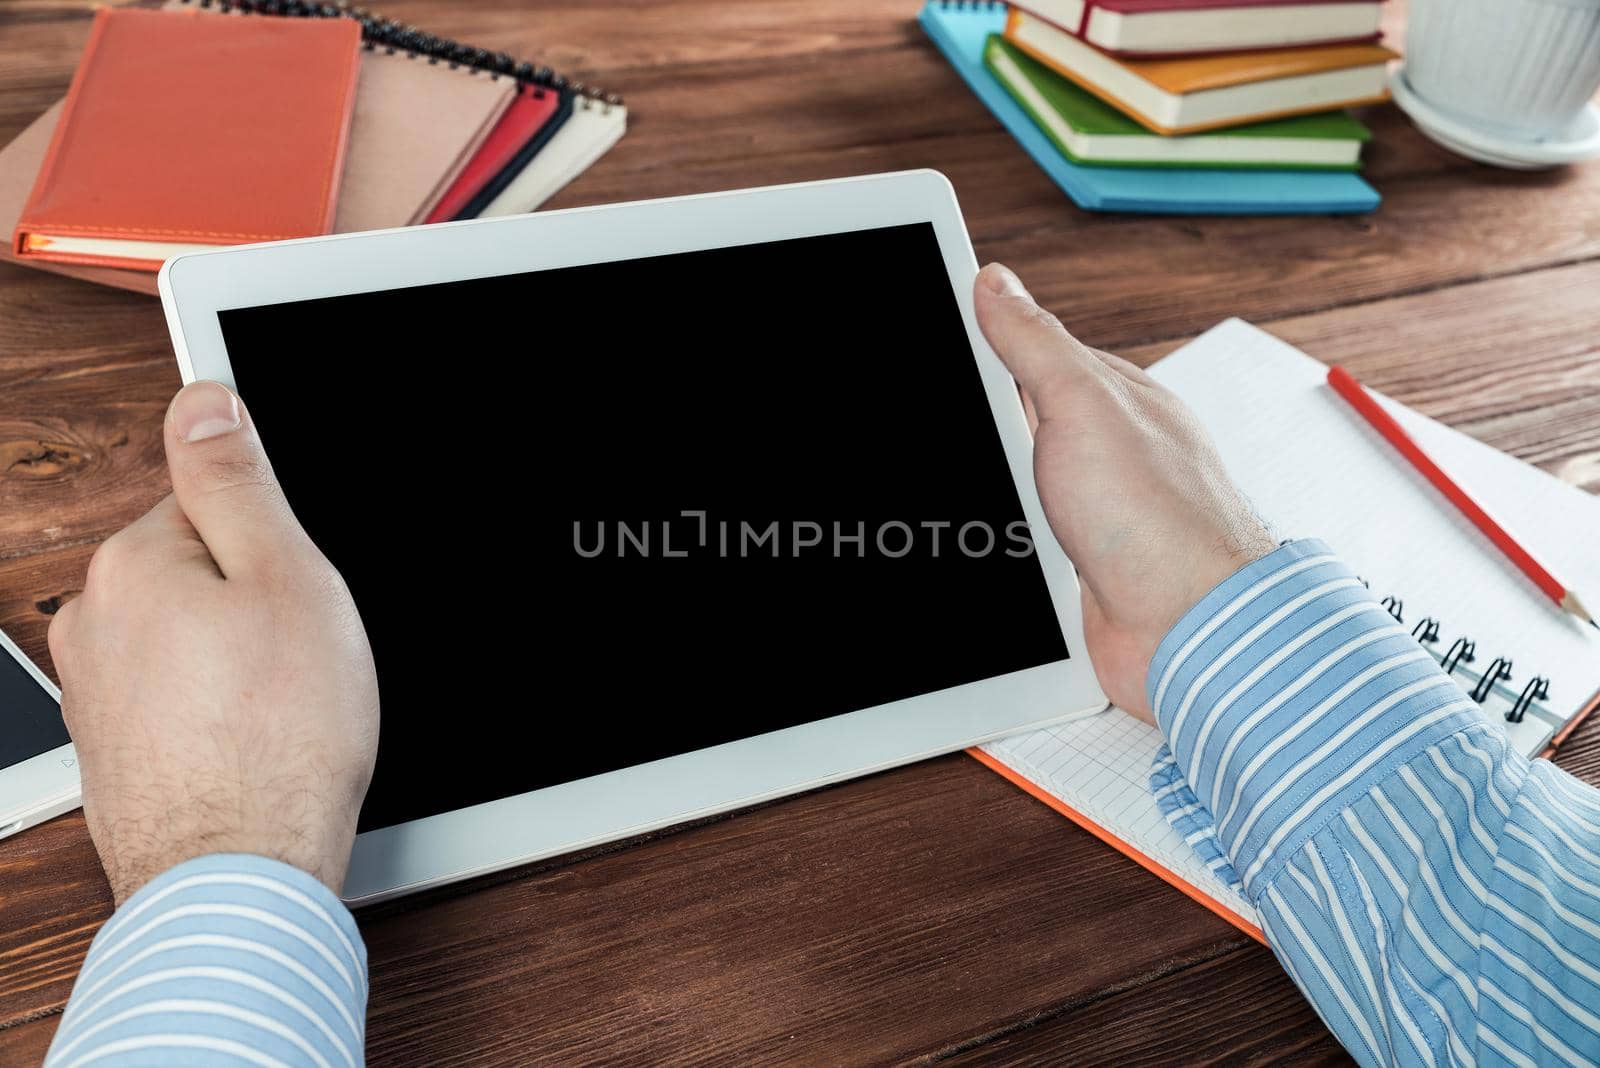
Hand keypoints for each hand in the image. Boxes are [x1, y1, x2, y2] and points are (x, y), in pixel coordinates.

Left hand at [48, 381, 378, 903]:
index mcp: (132, 565)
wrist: (241, 875)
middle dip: (252, 602)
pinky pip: (175, 696)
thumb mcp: (288, 579)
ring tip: (279, 708)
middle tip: (299, 654)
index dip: (274, 548)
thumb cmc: (280, 738)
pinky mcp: (108, 746)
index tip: (299, 594)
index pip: (211, 507)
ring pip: (187, 636)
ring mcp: (92, 690)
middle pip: (196, 570)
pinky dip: (213, 709)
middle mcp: (91, 622)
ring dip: (233, 659)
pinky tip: (252, 743)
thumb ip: (236, 482)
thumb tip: (203, 400)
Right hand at [974, 264, 1274, 722]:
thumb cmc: (1159, 520)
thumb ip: (1036, 344)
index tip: (933, 347)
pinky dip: (1003, 550)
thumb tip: (996, 283)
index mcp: (1112, 399)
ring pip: (1014, 488)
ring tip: (972, 503)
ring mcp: (1094, 513)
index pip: (1031, 355)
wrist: (1187, 632)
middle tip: (948, 440)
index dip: (980, 350)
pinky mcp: (1079, 569)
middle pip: (1015, 424)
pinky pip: (1022, 546)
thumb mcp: (1084, 405)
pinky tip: (989, 549)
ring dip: (992, 499)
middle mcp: (1106, 453)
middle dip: (979, 434)